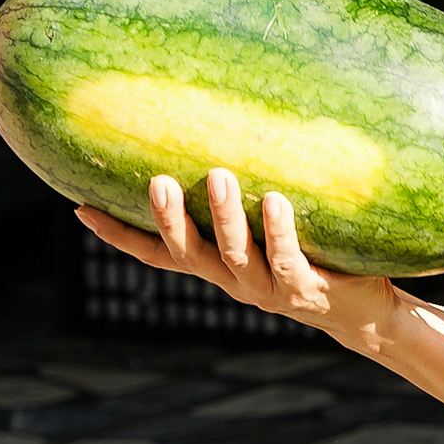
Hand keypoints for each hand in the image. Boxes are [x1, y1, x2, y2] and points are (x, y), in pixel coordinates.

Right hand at [74, 168, 398, 349]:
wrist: (363, 311)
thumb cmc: (313, 257)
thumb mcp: (271, 228)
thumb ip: (249, 196)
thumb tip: (232, 133)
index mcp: (217, 267)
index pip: (158, 254)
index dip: (120, 235)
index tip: (80, 208)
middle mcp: (234, 280)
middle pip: (188, 253)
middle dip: (170, 218)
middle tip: (157, 180)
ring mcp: (268, 288)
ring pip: (235, 253)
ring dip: (224, 215)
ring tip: (219, 175)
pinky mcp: (305, 289)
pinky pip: (287, 258)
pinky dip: (279, 229)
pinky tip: (276, 200)